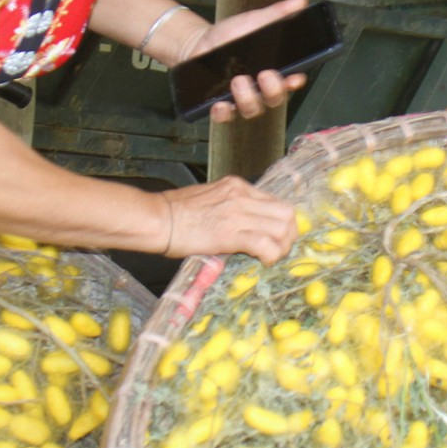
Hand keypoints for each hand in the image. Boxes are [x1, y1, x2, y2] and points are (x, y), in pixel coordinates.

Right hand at [163, 176, 298, 264]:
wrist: (158, 219)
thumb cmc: (176, 212)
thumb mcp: (209, 198)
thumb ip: (231, 205)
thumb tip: (243, 222)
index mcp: (237, 185)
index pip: (275, 201)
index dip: (281, 221)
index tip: (277, 235)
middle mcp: (242, 195)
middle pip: (286, 213)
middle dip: (289, 234)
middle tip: (280, 248)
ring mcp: (239, 213)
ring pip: (282, 229)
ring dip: (282, 247)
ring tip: (271, 257)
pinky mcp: (232, 233)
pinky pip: (266, 244)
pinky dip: (271, 255)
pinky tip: (263, 261)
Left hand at [185, 0, 311, 123]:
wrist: (199, 42)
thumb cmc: (231, 35)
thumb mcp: (254, 21)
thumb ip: (277, 15)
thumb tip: (300, 2)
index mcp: (273, 71)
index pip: (290, 81)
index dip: (295, 82)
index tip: (295, 77)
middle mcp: (260, 89)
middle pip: (274, 100)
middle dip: (273, 90)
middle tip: (265, 74)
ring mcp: (241, 99)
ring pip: (252, 110)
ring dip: (248, 98)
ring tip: (238, 80)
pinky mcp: (220, 105)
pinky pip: (225, 116)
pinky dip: (223, 112)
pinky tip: (220, 104)